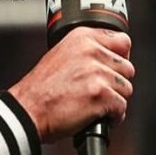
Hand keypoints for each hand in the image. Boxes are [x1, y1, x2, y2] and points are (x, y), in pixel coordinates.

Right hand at [8, 27, 133, 142]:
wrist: (28, 110)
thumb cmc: (41, 89)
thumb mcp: (62, 54)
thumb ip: (87, 52)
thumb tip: (112, 58)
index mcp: (82, 37)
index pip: (122, 41)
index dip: (120, 59)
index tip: (114, 69)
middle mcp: (91, 51)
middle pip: (127, 68)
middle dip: (117, 83)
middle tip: (100, 92)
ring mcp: (97, 72)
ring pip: (126, 88)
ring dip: (115, 100)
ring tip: (97, 105)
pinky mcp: (101, 94)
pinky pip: (121, 107)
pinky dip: (114, 117)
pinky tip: (100, 117)